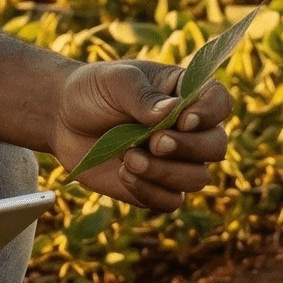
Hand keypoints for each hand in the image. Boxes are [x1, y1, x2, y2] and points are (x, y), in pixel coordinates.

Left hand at [54, 60, 231, 210]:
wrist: (62, 119)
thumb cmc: (93, 91)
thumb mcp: (115, 81)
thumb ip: (143, 96)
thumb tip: (169, 114)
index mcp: (186, 93)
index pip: (220, 103)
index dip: (209, 114)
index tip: (183, 119)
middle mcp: (189, 130)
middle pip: (216, 146)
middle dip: (188, 148)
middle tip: (153, 141)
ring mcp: (175, 161)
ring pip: (197, 178)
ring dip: (165, 172)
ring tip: (128, 158)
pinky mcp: (156, 187)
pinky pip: (171, 201)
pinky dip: (150, 192)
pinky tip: (124, 175)